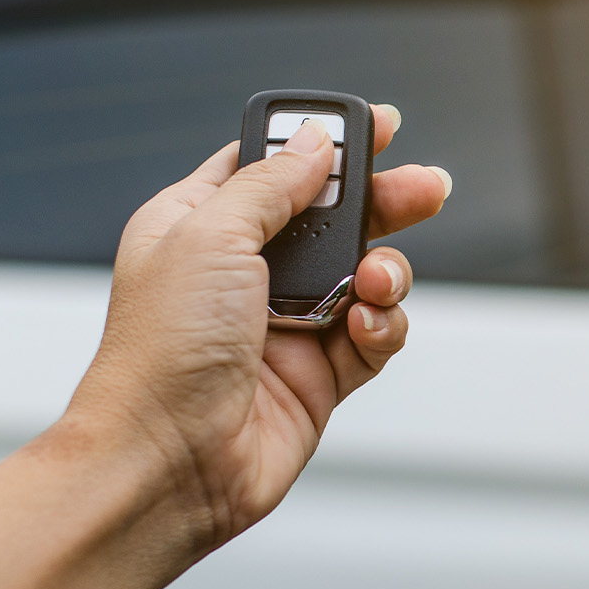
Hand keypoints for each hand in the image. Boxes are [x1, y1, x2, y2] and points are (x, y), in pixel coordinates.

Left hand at [67, 103, 448, 548]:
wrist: (169, 462)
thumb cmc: (161, 355)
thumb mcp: (210, 235)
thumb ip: (273, 184)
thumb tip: (316, 143)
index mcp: (202, 225)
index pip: (275, 166)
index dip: (326, 144)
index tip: (379, 126)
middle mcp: (246, 272)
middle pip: (337, 215)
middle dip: (385, 200)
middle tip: (426, 189)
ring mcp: (287, 323)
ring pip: (368, 273)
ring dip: (386, 271)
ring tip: (376, 281)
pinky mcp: (321, 373)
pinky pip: (376, 333)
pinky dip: (383, 325)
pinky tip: (366, 326)